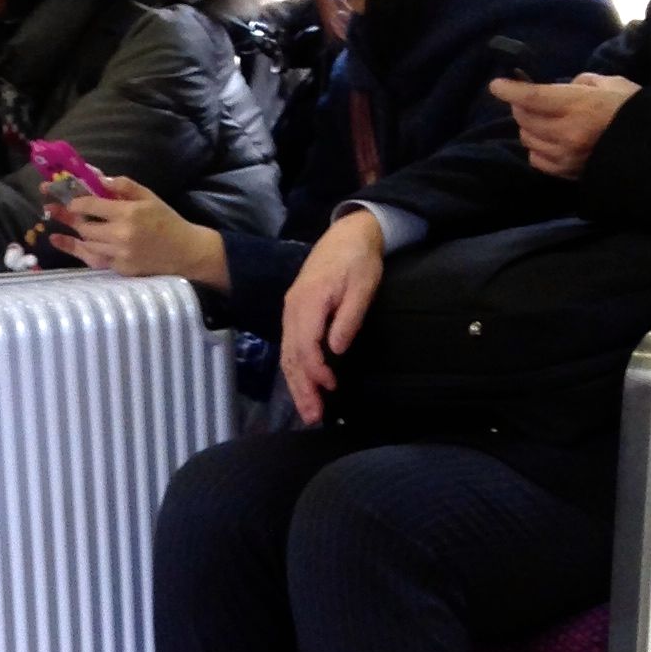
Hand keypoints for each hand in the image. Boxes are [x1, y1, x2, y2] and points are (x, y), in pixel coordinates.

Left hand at [46, 177, 228, 287]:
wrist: (185, 252)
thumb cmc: (166, 220)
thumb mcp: (148, 196)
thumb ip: (122, 186)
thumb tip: (97, 177)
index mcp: (128, 213)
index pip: (91, 205)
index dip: (75, 199)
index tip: (66, 194)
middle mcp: (120, 235)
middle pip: (84, 225)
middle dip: (66, 214)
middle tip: (49, 205)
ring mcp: (119, 255)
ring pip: (85, 242)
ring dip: (69, 230)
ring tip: (50, 220)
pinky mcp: (119, 269)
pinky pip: (92, 258)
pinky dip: (75, 249)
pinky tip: (59, 240)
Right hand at [280, 211, 386, 423]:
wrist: (347, 235)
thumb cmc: (359, 260)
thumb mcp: (363, 286)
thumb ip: (349, 318)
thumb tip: (336, 349)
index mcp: (309, 302)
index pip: (306, 345)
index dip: (316, 371)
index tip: (331, 388)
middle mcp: (293, 309)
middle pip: (291, 355)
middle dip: (301, 388)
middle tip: (313, 416)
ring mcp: (290, 311)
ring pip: (287, 354)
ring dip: (296, 385)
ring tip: (308, 410)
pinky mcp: (294, 313)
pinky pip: (290, 347)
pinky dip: (295, 370)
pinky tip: (304, 386)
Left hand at [491, 73, 639, 180]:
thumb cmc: (634, 112)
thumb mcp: (613, 85)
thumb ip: (583, 83)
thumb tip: (565, 86)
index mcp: (579, 105)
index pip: (533, 97)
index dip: (510, 90)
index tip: (496, 85)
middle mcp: (567, 132)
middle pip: (525, 118)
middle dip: (520, 105)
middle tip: (527, 99)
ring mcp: (565, 155)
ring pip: (528, 138)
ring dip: (528, 126)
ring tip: (541, 119)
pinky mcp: (567, 172)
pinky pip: (537, 159)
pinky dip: (536, 147)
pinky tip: (547, 140)